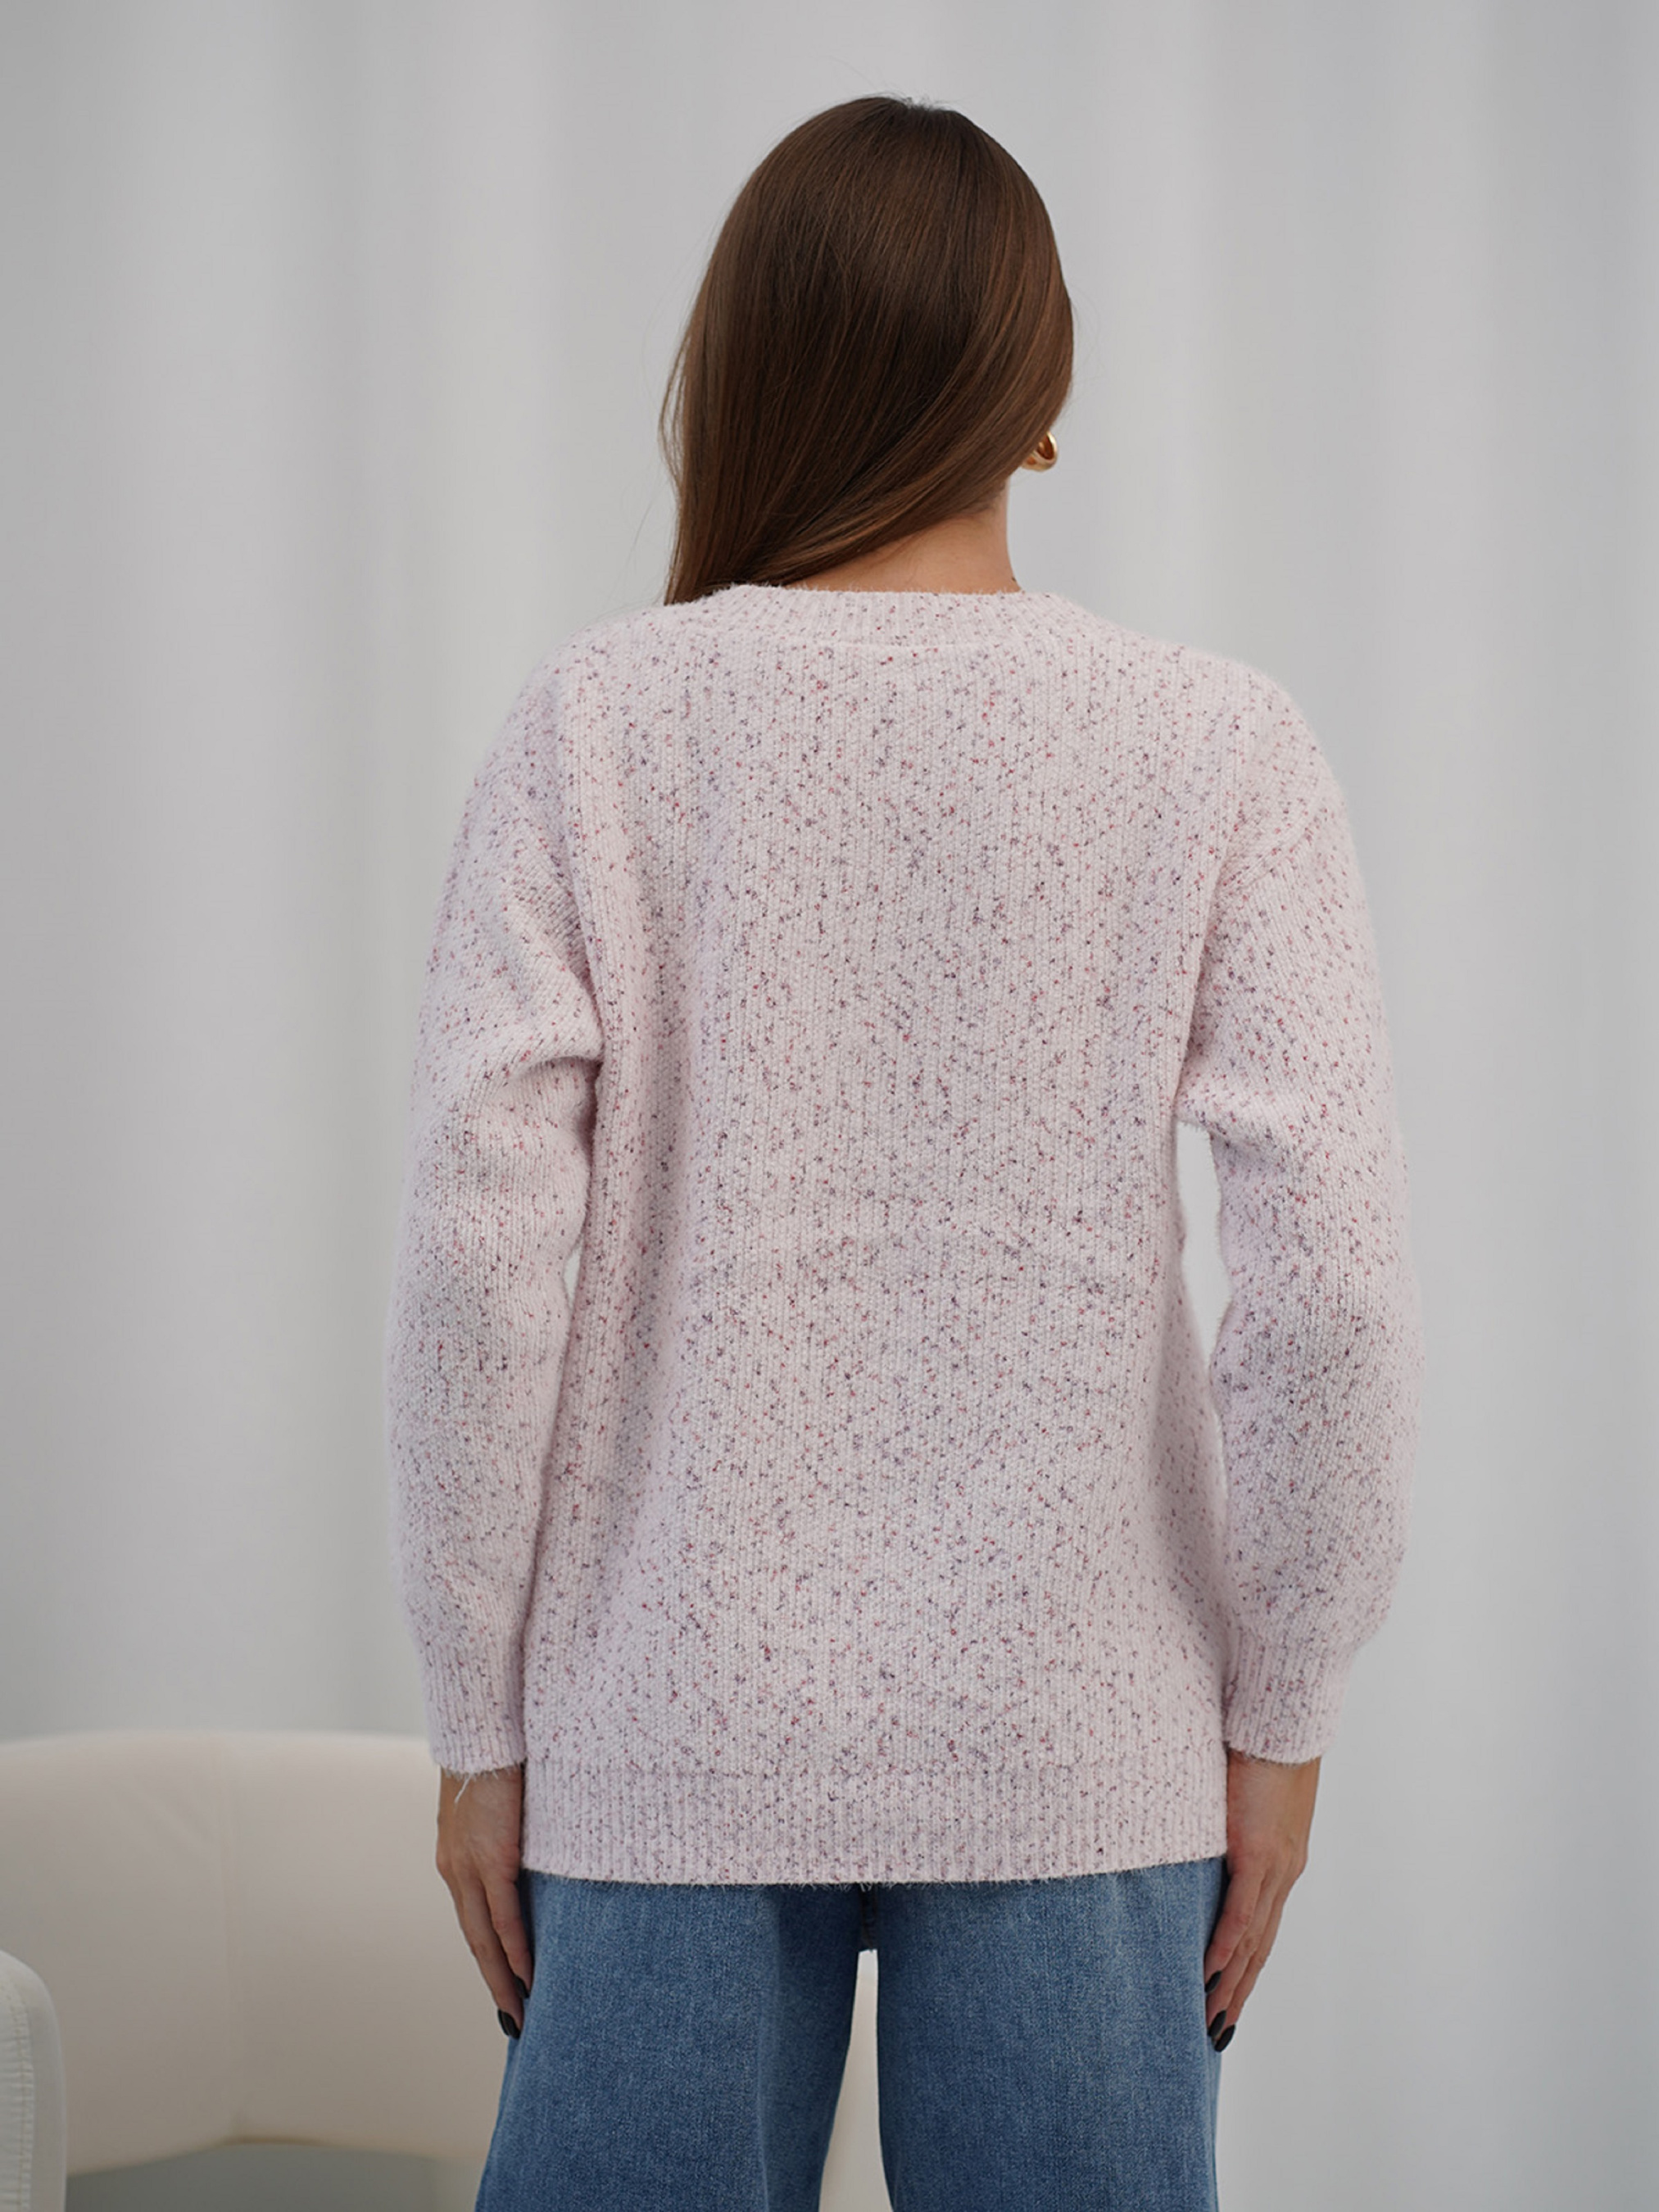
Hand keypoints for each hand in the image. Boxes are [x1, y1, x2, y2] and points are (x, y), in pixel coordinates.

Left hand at [435, 1763, 533, 2033]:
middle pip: (474, 1941)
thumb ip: (501, 1834)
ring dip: (504, 1979)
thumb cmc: (493, 1758)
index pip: (471, 1920)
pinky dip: (516, 1950)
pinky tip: (529, 1974)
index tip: (502, 1984)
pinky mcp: (493, 1860)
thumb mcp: (491, 1806)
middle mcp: (455, 1872)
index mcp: (454, 1860)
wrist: (482, 1731)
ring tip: (522, 2011)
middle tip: (513, 2019)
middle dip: (493, 1982)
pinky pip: (505, 1917)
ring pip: (485, 1939)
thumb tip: (524, 1849)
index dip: (487, 1956)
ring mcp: (471, 1869)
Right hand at [1201, 1745, 1320, 2045]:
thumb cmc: (1262, 1746)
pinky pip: (1240, 1912)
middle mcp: (1284, 1874)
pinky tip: (1209, 1973)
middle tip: (1216, 2031)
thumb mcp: (1246, 1796)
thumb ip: (1233, 1823)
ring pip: (1252, 1941)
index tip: (1229, 1998)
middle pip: (1260, 1948)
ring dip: (1230, 1983)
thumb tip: (1205, 1833)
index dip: (1247, 1967)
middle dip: (1239, 1992)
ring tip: (1210, 2017)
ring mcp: (1274, 1866)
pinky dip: (1225, 1946)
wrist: (1282, 1722)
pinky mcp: (1257, 1853)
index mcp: (1283, 1863)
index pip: (1264, 1929)